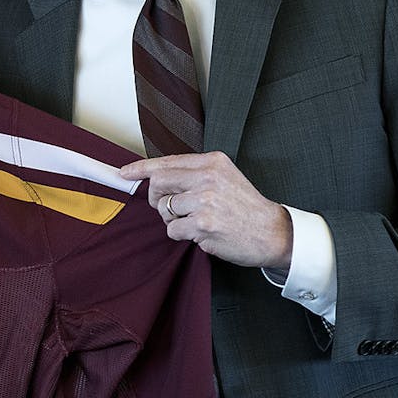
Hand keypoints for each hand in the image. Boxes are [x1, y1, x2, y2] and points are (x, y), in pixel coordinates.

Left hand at [119, 151, 292, 269]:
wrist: (273, 232)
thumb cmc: (245, 206)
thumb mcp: (224, 177)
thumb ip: (194, 173)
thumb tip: (155, 177)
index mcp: (212, 162)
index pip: (167, 162)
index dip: (141, 168)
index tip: (124, 173)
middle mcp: (207, 178)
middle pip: (158, 184)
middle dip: (156, 199)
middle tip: (169, 208)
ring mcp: (205, 202)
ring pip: (165, 210)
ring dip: (174, 220)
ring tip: (196, 221)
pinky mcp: (203, 225)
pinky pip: (173, 230)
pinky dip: (183, 235)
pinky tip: (202, 233)